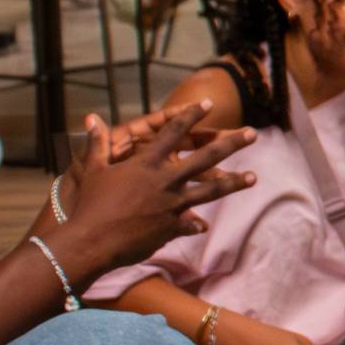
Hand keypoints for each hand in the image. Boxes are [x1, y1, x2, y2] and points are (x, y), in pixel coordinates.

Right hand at [48, 107, 256, 278]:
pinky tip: (204, 226)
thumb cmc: (90, 204)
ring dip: (233, 183)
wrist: (92, 240)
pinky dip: (194, 223)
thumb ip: (98, 144)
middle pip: (206, 157)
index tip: (209, 104)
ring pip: (210, 191)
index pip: (174, 132)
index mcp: (148, 162)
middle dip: (231, 144)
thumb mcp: (93, 170)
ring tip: (254, 177)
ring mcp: (172, 204)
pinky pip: (188, 223)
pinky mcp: (171, 227)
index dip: (191, 116)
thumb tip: (91, 119)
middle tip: (253, 134)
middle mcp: (166, 180)